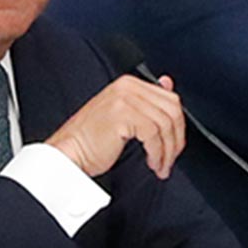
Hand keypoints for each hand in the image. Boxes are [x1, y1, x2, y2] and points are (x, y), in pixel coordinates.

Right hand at [46, 74, 182, 178]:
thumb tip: (168, 84)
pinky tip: (151, 162)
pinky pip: (153, 135)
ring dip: (167, 151)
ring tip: (160, 164)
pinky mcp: (122, 114)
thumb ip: (147, 101)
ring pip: (165, 124)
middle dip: (176, 139)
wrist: (69, 152)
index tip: (174, 143)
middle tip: (170, 158)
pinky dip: (157, 153)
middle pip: (172, 110)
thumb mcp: (124, 115)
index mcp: (128, 83)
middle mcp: (127, 87)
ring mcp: (124, 99)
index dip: (178, 126)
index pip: (170, 98)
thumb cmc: (91, 138)